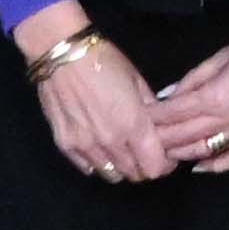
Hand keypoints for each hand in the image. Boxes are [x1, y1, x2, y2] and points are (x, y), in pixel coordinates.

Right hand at [18, 3, 172, 185]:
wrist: (62, 54)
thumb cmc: (105, 61)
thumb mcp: (137, 80)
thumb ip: (150, 108)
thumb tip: (158, 125)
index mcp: (133, 125)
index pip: (155, 168)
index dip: (165, 165)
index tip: (166, 155)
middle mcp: (110, 142)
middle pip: (134, 174)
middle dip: (145, 166)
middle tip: (145, 151)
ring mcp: (85, 146)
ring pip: (111, 175)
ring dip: (121, 167)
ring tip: (123, 150)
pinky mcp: (65, 145)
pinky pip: (87, 168)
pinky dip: (98, 163)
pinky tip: (101, 148)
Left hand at [153, 0, 228, 173]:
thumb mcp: (223, 53)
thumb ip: (194, 77)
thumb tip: (169, 94)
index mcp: (216, 94)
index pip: (173, 114)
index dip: (152, 118)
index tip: (135, 119)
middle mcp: (228, 118)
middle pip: (184, 136)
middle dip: (159, 139)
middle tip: (139, 140)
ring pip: (205, 150)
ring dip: (181, 153)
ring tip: (162, 152)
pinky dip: (217, 166)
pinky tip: (200, 167)